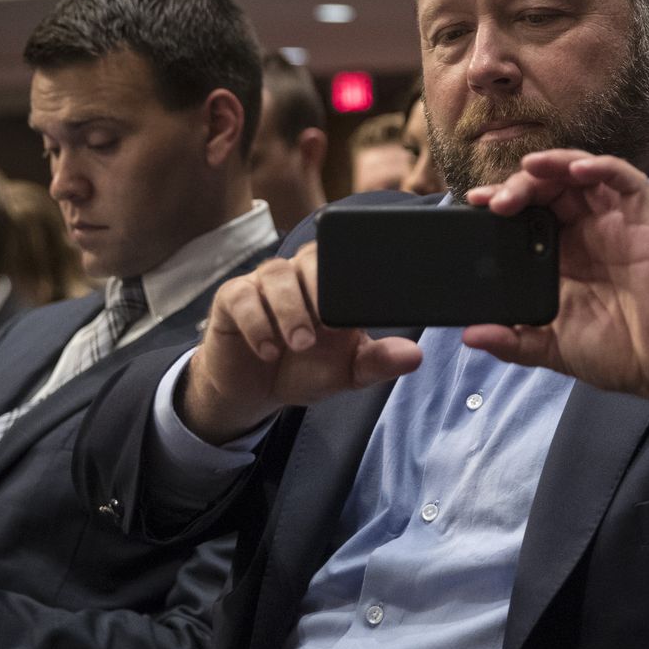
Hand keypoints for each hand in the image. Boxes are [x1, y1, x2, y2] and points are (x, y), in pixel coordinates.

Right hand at [183, 243, 422, 442]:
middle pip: (312, 257)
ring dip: (290, 309)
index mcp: (333, 284)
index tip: (360, 308)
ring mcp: (264, 283)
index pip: (348, 260)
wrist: (254, 391)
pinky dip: (257, 322)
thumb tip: (415, 356)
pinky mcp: (233, 297)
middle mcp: (299, 274)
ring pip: (277, 274)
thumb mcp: (347, 372)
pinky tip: (267, 349)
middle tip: (329, 326)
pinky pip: (243, 297)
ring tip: (299, 343)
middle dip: (322, 288)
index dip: (356, 274)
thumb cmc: (304, 370)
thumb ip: (378, 362)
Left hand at [462, 150, 648, 417]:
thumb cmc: (614, 353)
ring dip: (554, 165)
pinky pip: (627, 180)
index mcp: (561, 255)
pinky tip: (577, 170)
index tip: (473, 204)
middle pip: (550, 187)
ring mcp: (615, 223)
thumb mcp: (550, 347)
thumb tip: (470, 336)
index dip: (501, 202)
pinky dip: (602, 167)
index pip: (527, 213)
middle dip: (521, 185)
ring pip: (583, 173)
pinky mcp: (644, 221)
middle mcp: (586, 232)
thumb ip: (512, 341)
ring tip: (529, 170)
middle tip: (497, 201)